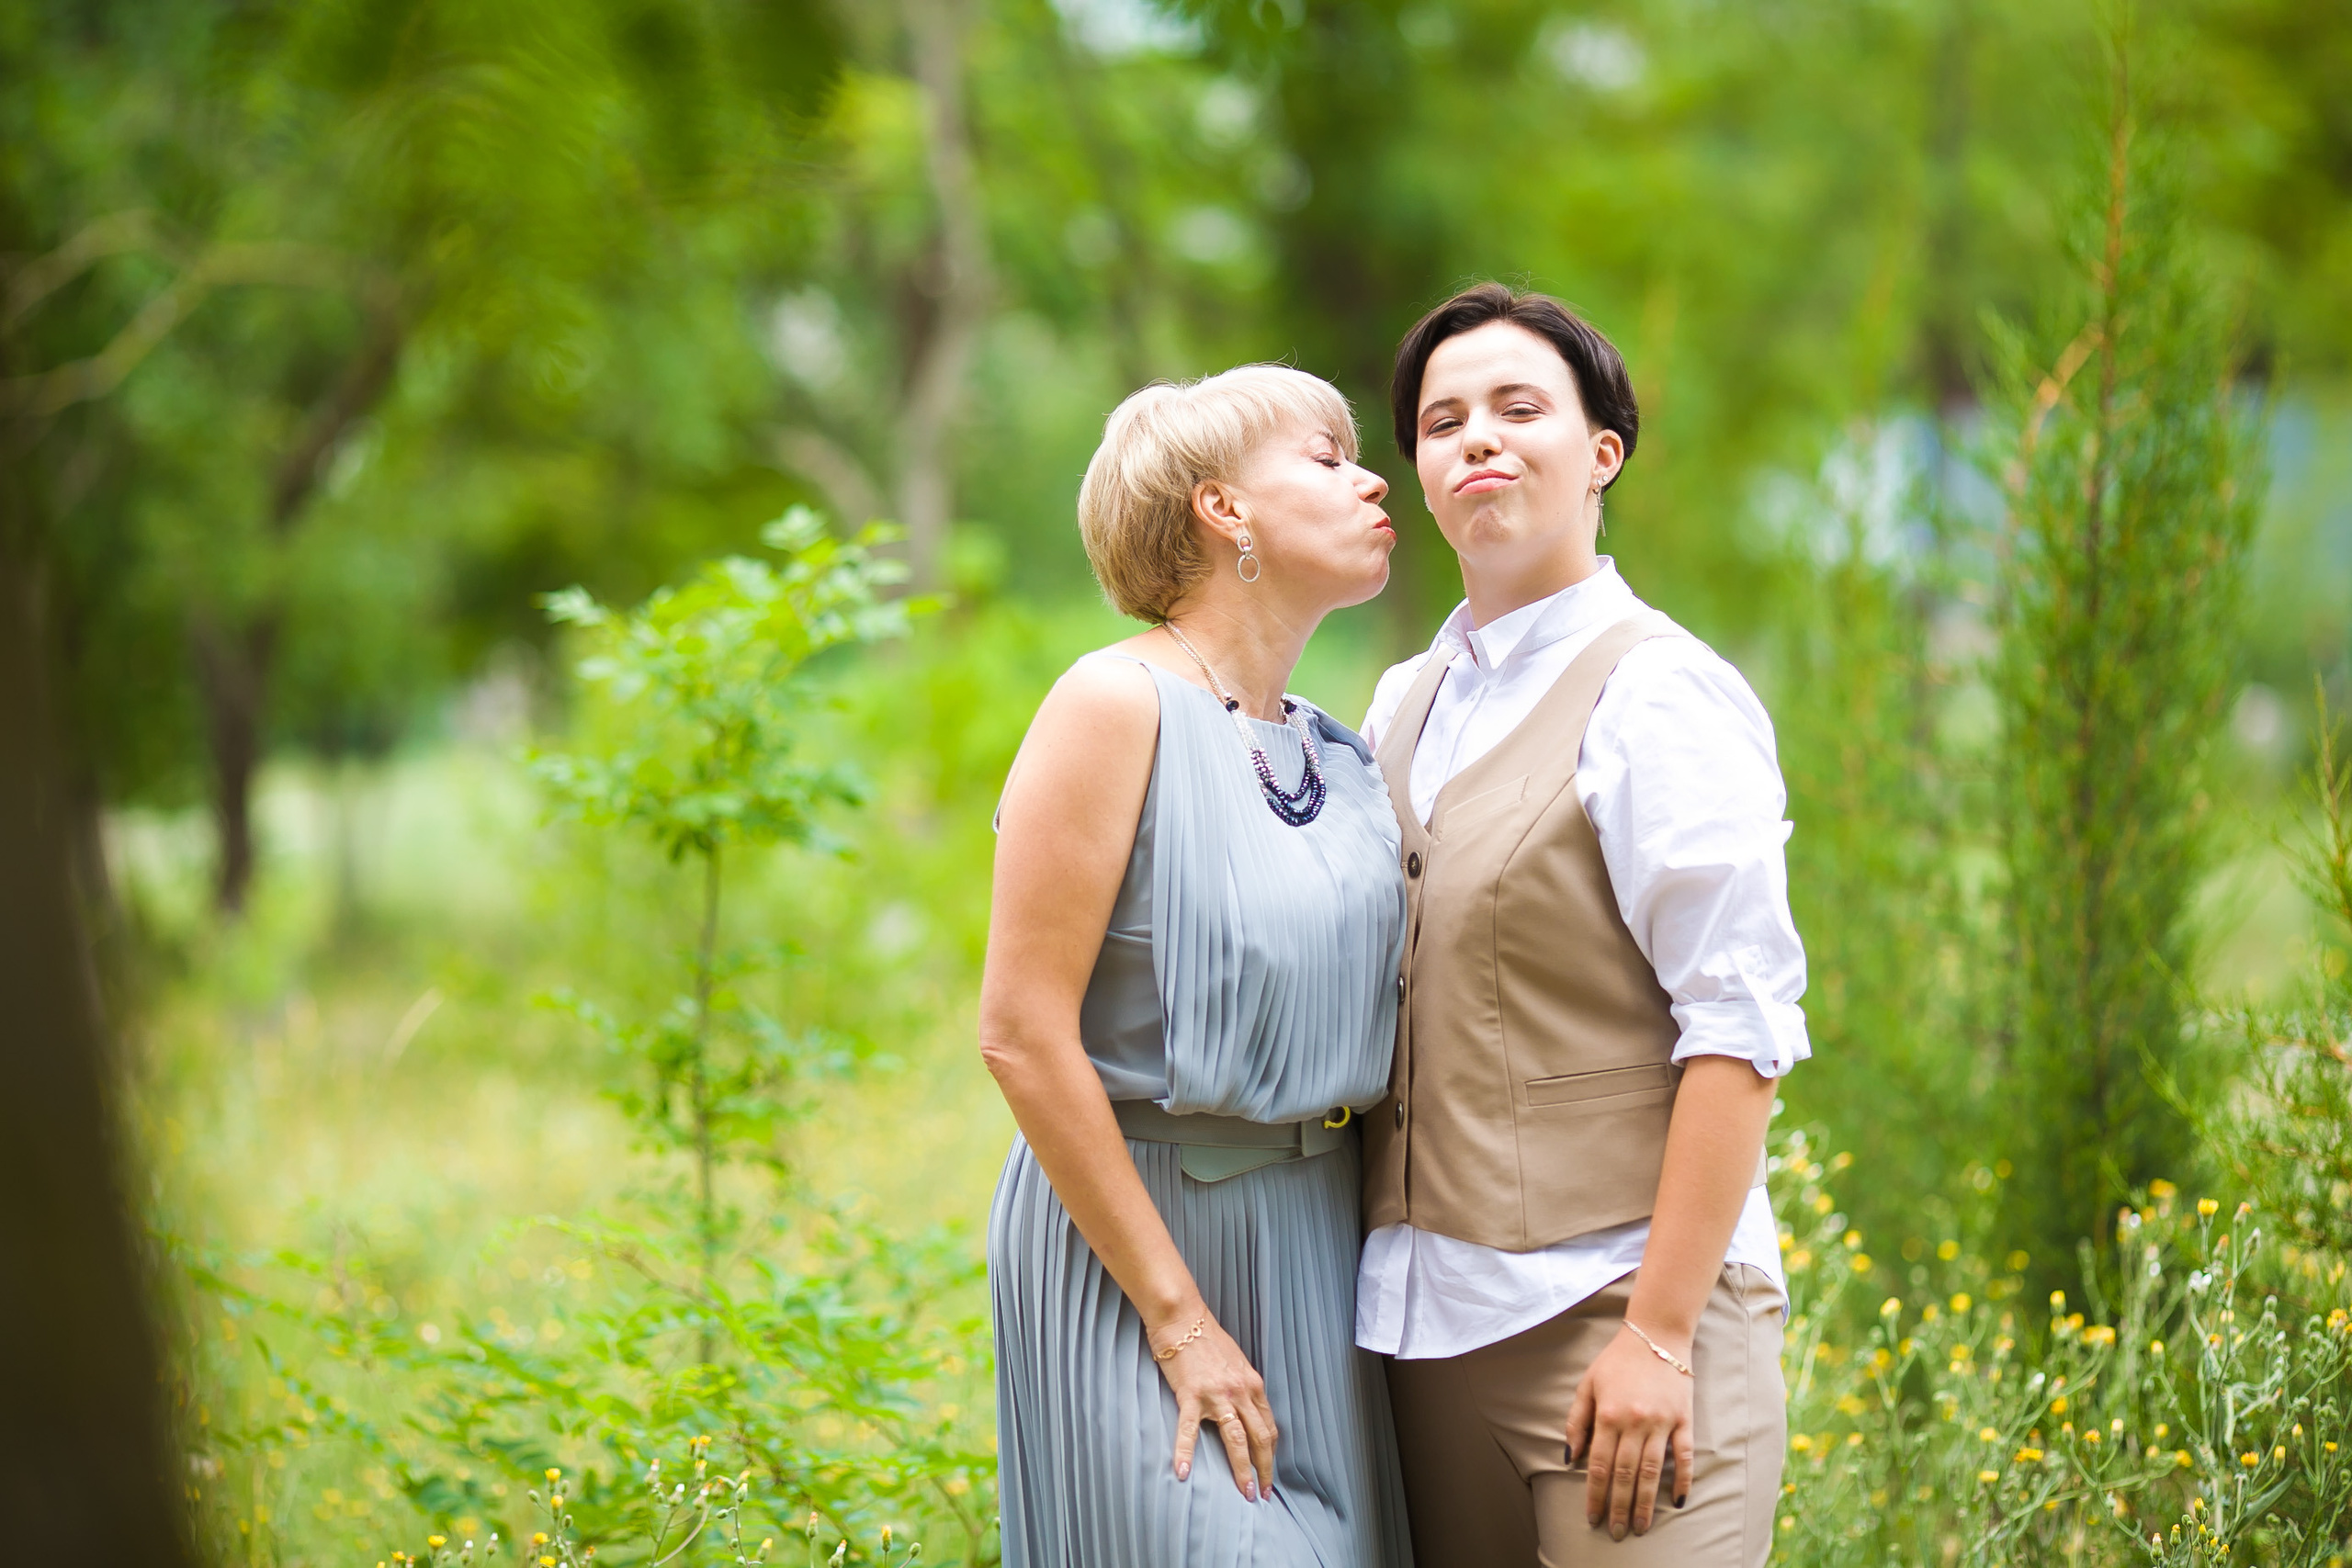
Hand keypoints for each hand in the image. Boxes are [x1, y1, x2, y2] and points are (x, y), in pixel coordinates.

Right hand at [1150, 1306, 1276, 1500]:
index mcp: (1252, 1384)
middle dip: (1264, 1469)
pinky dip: (1185, 1452)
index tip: (1268, 1473)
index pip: (1268, 1426)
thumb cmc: (1207, 1338)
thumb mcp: (1236, 1363)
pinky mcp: (1191, 1395)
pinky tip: (1182, 1472)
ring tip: (1244, 1493)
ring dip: (1242, 1469)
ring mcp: (1217, 1394)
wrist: (1182, 1317)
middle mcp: (1241, 1391)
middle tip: (1262, 1493)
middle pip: (1260, 1438)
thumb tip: (1247, 1411)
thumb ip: (1243, 1387)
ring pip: (1236, 1439)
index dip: (1270, 1453)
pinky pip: (1188, 1430)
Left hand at [1564, 1322, 1693, 1538]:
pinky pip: (1684, 1455)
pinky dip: (1682, 1479)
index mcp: (1607, 1415)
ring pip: (1652, 1471)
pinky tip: (1677, 1501)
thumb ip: (1576, 1421)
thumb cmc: (1617, 1360)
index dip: (1594, 1495)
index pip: (1598, 1466)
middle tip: (1615, 1533)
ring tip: (1640, 1527)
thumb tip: (1569, 1457)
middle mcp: (1633, 1422)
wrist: (1656, 1334)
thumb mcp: (1587, 1384)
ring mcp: (1661, 1422)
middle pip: (1624, 1475)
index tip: (1592, 1518)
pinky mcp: (1684, 1420)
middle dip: (1618, 1507)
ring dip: (1645, 1502)